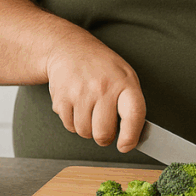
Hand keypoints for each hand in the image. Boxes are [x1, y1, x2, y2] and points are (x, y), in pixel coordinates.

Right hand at [44, 34, 145, 152]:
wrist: (70, 49)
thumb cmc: (102, 66)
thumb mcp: (125, 76)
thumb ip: (131, 104)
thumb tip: (134, 136)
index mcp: (124, 82)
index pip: (133, 115)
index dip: (130, 137)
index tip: (125, 146)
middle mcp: (102, 88)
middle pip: (103, 134)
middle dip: (104, 136)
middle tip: (104, 126)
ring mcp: (80, 93)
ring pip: (85, 133)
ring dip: (87, 128)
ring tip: (89, 109)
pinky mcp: (61, 99)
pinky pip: (69, 127)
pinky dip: (73, 122)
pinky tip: (77, 105)